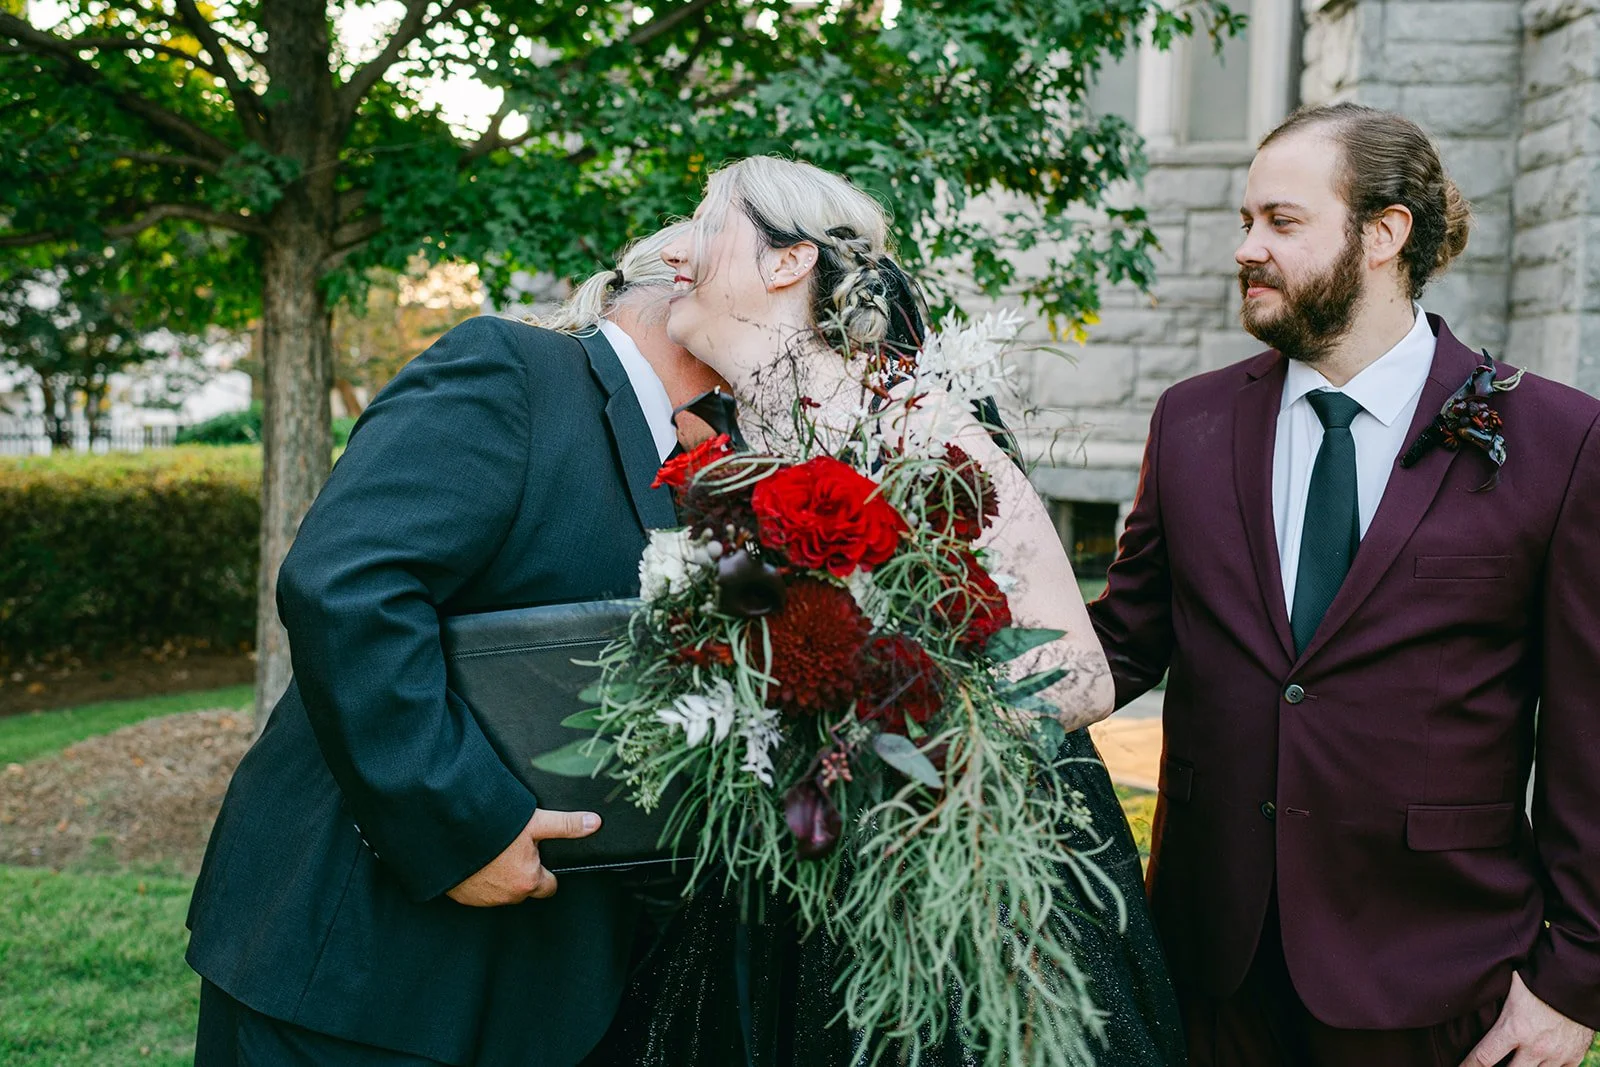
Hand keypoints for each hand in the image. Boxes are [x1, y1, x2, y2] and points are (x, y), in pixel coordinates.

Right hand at [445, 808, 599, 906]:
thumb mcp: (534, 823)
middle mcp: (508, 896)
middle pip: (525, 889)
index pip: (548, 886)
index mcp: (528, 881)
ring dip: (500, 877)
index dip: (545, 870)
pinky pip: (478, 892)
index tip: (538, 855)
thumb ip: (566, 825)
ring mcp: (484, 900)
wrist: (448, 835)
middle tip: (514, 849)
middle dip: (522, 873)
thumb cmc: (493, 830)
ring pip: (502, 892)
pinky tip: (477, 860)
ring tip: (494, 852)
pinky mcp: (463, 898)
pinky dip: (480, 879)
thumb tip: (595, 823)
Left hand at [1460, 973, 1594, 1066]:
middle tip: (1490, 1065)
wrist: (1579, 980)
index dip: (1468, 1066)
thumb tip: (1473, 980)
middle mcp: (1535, 1047)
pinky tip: (1536, 1063)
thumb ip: (1493, 991)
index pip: (1483, 1058)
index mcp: (1514, 1028)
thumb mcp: (1510, 982)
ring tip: (1513, 1062)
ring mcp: (1556, 1055)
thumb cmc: (1541, 976)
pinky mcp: (1573, 1057)